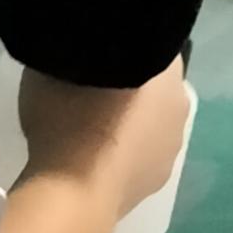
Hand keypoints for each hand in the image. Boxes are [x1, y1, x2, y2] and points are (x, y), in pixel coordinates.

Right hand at [17, 59, 189, 217]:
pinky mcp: (160, 178)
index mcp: (165, 67)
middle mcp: (179, 102)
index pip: (149, 41)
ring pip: (152, 121)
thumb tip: (75, 52)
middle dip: (130, 83)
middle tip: (87, 89)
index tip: (92, 53)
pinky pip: (143, 152)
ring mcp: (173, 145)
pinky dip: (127, 151)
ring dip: (130, 120)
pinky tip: (97, 157)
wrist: (73, 190)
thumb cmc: (65, 119)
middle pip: (154, 84)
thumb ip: (73, 55)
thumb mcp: (53, 67)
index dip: (120, 45)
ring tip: (89, 128)